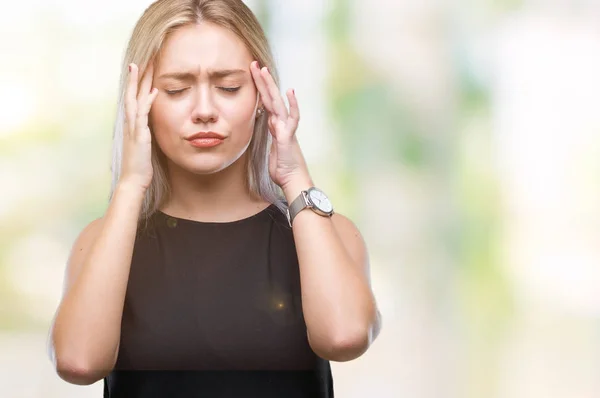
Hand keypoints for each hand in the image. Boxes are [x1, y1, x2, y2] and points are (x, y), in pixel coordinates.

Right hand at [119, 62, 158, 191]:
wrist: (133, 181)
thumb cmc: (140, 166)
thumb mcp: (144, 145)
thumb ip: (145, 132)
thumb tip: (150, 126)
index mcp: (131, 124)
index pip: (132, 99)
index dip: (135, 83)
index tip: (140, 68)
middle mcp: (130, 123)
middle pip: (131, 94)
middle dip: (135, 77)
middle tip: (139, 59)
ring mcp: (133, 129)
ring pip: (133, 100)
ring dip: (138, 83)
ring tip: (141, 66)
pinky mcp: (139, 136)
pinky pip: (143, 115)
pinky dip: (147, 102)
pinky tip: (154, 91)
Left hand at [250, 61, 311, 190]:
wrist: (292, 180)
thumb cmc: (282, 169)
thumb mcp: (269, 150)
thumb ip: (269, 138)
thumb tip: (265, 131)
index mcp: (275, 126)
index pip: (265, 102)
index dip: (259, 88)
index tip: (252, 74)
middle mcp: (281, 124)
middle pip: (270, 98)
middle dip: (262, 81)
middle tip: (254, 64)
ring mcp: (286, 128)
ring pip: (278, 103)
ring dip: (271, 87)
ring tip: (264, 70)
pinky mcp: (288, 136)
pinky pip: (292, 118)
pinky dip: (292, 105)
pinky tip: (290, 92)